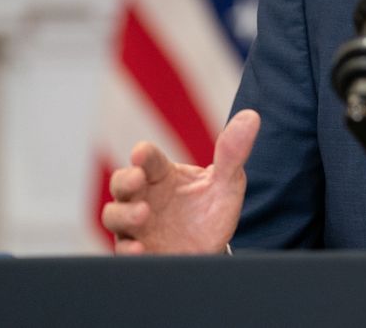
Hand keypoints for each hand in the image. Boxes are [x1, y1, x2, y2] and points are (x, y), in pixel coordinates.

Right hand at [101, 109, 260, 253]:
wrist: (212, 249)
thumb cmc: (211, 210)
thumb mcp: (227, 182)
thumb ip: (233, 152)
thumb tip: (251, 116)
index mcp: (163, 175)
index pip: (148, 159)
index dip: (143, 154)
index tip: (141, 152)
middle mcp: (144, 197)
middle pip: (121, 184)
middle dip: (125, 180)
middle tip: (136, 179)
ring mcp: (137, 225)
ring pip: (114, 216)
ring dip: (124, 214)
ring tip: (142, 214)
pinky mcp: (139, 251)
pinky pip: (124, 250)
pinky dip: (130, 250)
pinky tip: (141, 249)